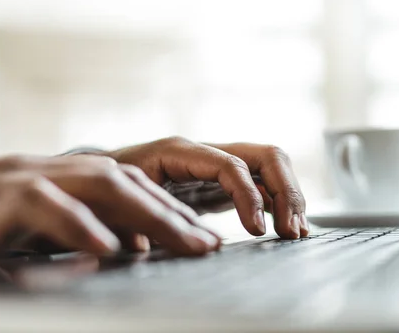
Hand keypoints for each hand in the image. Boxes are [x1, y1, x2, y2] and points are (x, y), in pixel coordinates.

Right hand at [0, 155, 219, 265]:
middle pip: (125, 182)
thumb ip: (77, 230)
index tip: (202, 236)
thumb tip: (127, 247)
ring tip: (183, 242)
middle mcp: (49, 170)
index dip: (169, 209)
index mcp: (61, 176)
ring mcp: (22, 179)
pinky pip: (43, 207)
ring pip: (98, 185)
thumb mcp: (30, 228)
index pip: (128, 185)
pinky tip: (107, 249)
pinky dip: (78, 225)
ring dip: (146, 214)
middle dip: (172, 213)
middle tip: (207, 244)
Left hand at [107, 137, 308, 238]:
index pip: (231, 165)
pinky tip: (287, 225)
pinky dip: (280, 202)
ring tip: (296, 232)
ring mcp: (219, 164)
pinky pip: (264, 183)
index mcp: (180, 151)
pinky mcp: (223, 182)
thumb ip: (142, 220)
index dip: (249, 196)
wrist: (101, 178)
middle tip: (291, 230)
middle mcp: (206, 152)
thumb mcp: (119, 201)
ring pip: (272, 166)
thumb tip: (163, 247)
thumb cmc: (107, 187)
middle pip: (265, 155)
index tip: (258, 231)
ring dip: (290, 196)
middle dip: (286, 191)